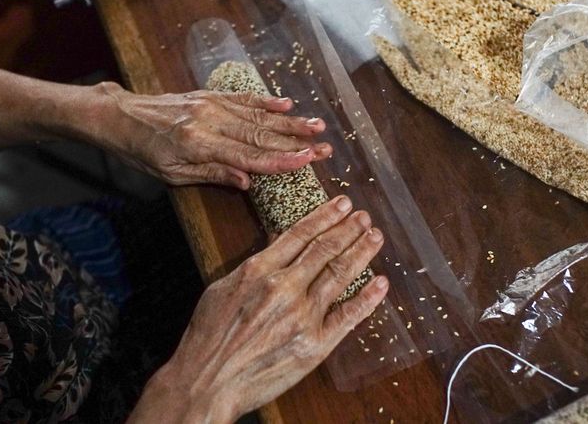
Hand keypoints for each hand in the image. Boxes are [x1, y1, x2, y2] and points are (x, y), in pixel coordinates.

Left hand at [93, 83, 331, 187]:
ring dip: (290, 122)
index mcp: (200, 144)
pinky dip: (267, 102)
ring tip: (317, 126)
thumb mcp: (172, 175)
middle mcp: (210, 121)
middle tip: (325, 147)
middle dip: (297, 142)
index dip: (282, 160)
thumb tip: (249, 181)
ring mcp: (211, 105)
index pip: (250, 155)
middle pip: (262, 134)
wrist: (120, 117)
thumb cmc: (143, 153)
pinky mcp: (210, 95)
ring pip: (258, 115)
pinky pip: (243, 99)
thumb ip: (213, 174)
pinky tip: (287, 105)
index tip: (308, 161)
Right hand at [128, 196, 388, 423]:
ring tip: (374, 237)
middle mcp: (284, 289)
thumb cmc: (208, 336)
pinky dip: (367, 298)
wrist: (206, 382)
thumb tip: (277, 241)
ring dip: (361, 252)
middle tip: (364, 216)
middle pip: (325, 249)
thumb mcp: (223, 287)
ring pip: (340, 274)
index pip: (301, 234)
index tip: (342, 204)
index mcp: (259, 270)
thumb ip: (254, 265)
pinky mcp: (314, 346)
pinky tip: (381, 282)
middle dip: (349, 229)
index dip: (326, 216)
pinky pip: (348, 316)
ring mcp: (302, 317)